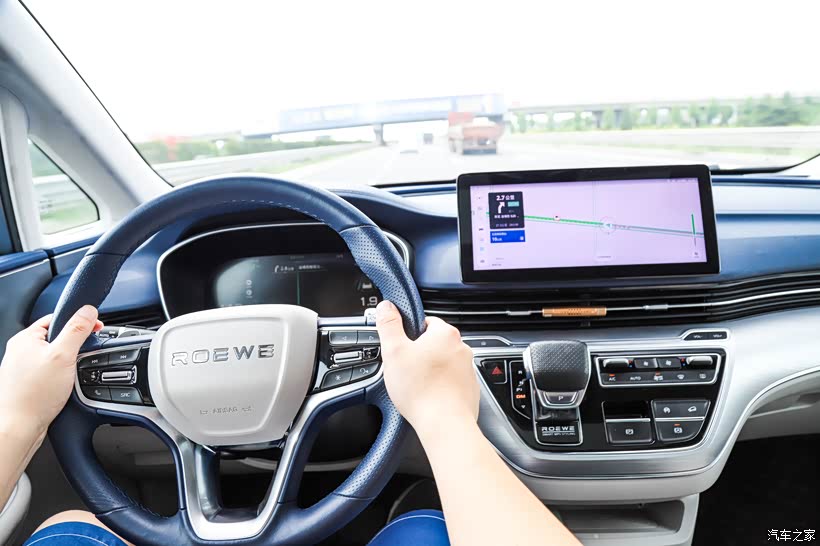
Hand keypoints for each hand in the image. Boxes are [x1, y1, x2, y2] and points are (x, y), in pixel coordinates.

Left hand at [0, 306, 102, 435]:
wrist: (18, 428)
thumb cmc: (33, 395)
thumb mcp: (63, 356)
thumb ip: (77, 330)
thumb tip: (88, 310)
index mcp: (25, 338)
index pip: (57, 317)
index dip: (79, 321)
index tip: (96, 329)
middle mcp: (21, 351)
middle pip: (57, 337)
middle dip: (75, 346)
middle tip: (83, 356)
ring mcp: (23, 368)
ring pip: (55, 356)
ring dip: (68, 363)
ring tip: (71, 375)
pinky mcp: (28, 383)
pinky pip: (51, 372)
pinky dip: (61, 376)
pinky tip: (64, 387)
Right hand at [376, 300, 478, 435]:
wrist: (444, 424)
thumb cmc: (421, 389)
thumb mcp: (394, 351)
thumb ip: (388, 325)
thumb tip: (386, 307)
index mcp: (445, 334)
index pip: (425, 322)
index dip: (409, 335)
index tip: (401, 349)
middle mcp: (461, 348)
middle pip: (434, 344)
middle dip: (420, 355)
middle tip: (405, 370)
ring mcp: (468, 370)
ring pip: (443, 364)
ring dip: (431, 372)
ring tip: (417, 386)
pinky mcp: (470, 389)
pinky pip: (451, 383)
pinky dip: (440, 388)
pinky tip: (428, 397)